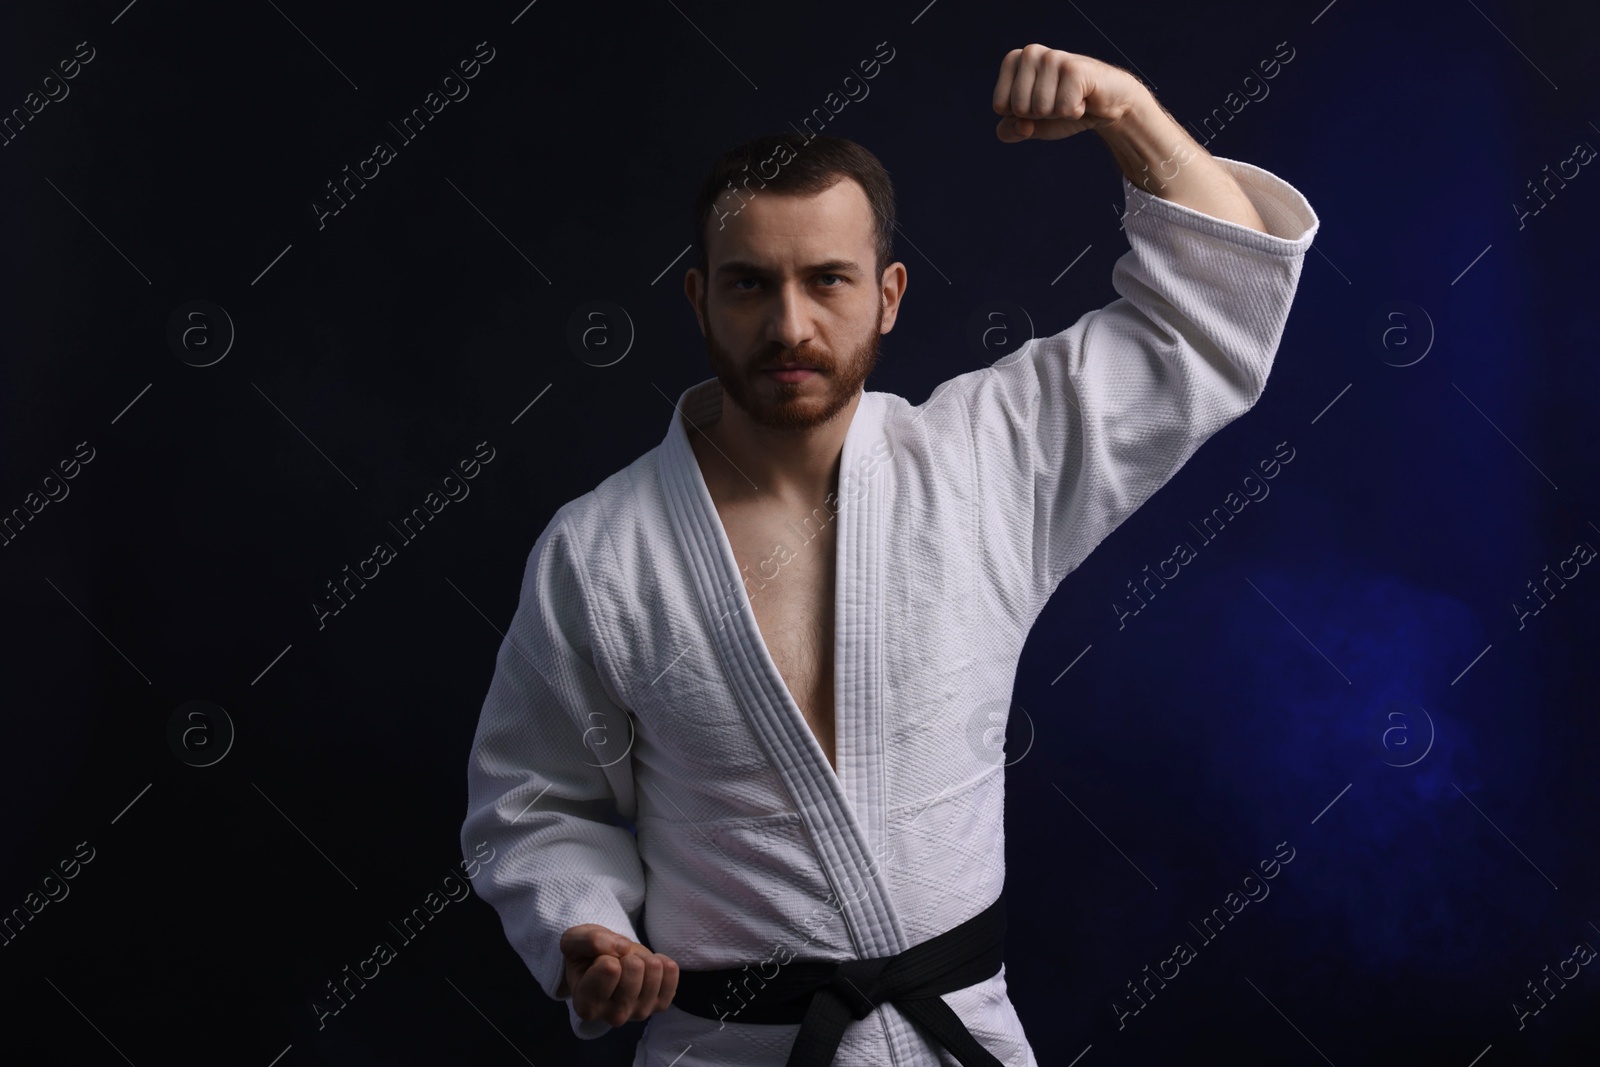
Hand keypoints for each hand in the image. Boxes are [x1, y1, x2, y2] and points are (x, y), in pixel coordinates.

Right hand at [559, 924, 679, 1025]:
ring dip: (643, 957)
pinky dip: (661, 961)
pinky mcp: (660, 1005)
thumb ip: (589, 941)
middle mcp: (614, 1017)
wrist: (604, 965)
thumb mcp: (574, 940)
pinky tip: (646, 968)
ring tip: (629, 964)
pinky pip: (672, 972)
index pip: (610, 968)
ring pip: (654, 968)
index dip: (606, 954)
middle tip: (617, 961)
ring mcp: (639, 1013)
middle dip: (627, 954)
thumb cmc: (585, 955)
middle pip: (635, 967)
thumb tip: (622, 947)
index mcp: (586, 1005)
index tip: (599, 960)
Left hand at [992, 45, 1147, 141]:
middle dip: (1039, 115)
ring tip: (1071, 98)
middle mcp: (1030, 52)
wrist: (1104, 104)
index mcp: (1013, 60)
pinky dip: (1075, 112)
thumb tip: (1022, 125)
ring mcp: (1053, 57)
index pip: (1000, 106)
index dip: (1020, 116)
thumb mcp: (1029, 125)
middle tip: (1058, 100)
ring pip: (1040, 108)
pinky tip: (1083, 98)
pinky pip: (1063, 109)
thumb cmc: (1062, 109)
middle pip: (1018, 108)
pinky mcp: (1074, 68)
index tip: (1039, 102)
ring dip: (1058, 113)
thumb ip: (1009, 131)